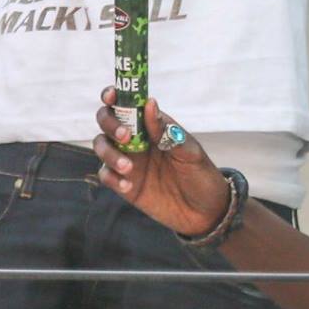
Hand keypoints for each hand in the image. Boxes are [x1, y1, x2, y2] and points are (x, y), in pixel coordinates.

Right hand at [92, 91, 231, 236]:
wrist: (206, 212)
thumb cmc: (202, 176)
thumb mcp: (190, 152)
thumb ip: (167, 131)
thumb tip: (149, 103)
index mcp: (153, 126)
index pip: (128, 104)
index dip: (115, 95)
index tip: (112, 96)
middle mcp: (136, 140)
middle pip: (107, 121)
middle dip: (109, 123)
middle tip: (125, 136)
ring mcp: (128, 161)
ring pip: (101, 146)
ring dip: (109, 153)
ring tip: (129, 168)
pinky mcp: (124, 183)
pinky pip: (105, 174)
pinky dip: (111, 176)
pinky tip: (128, 185)